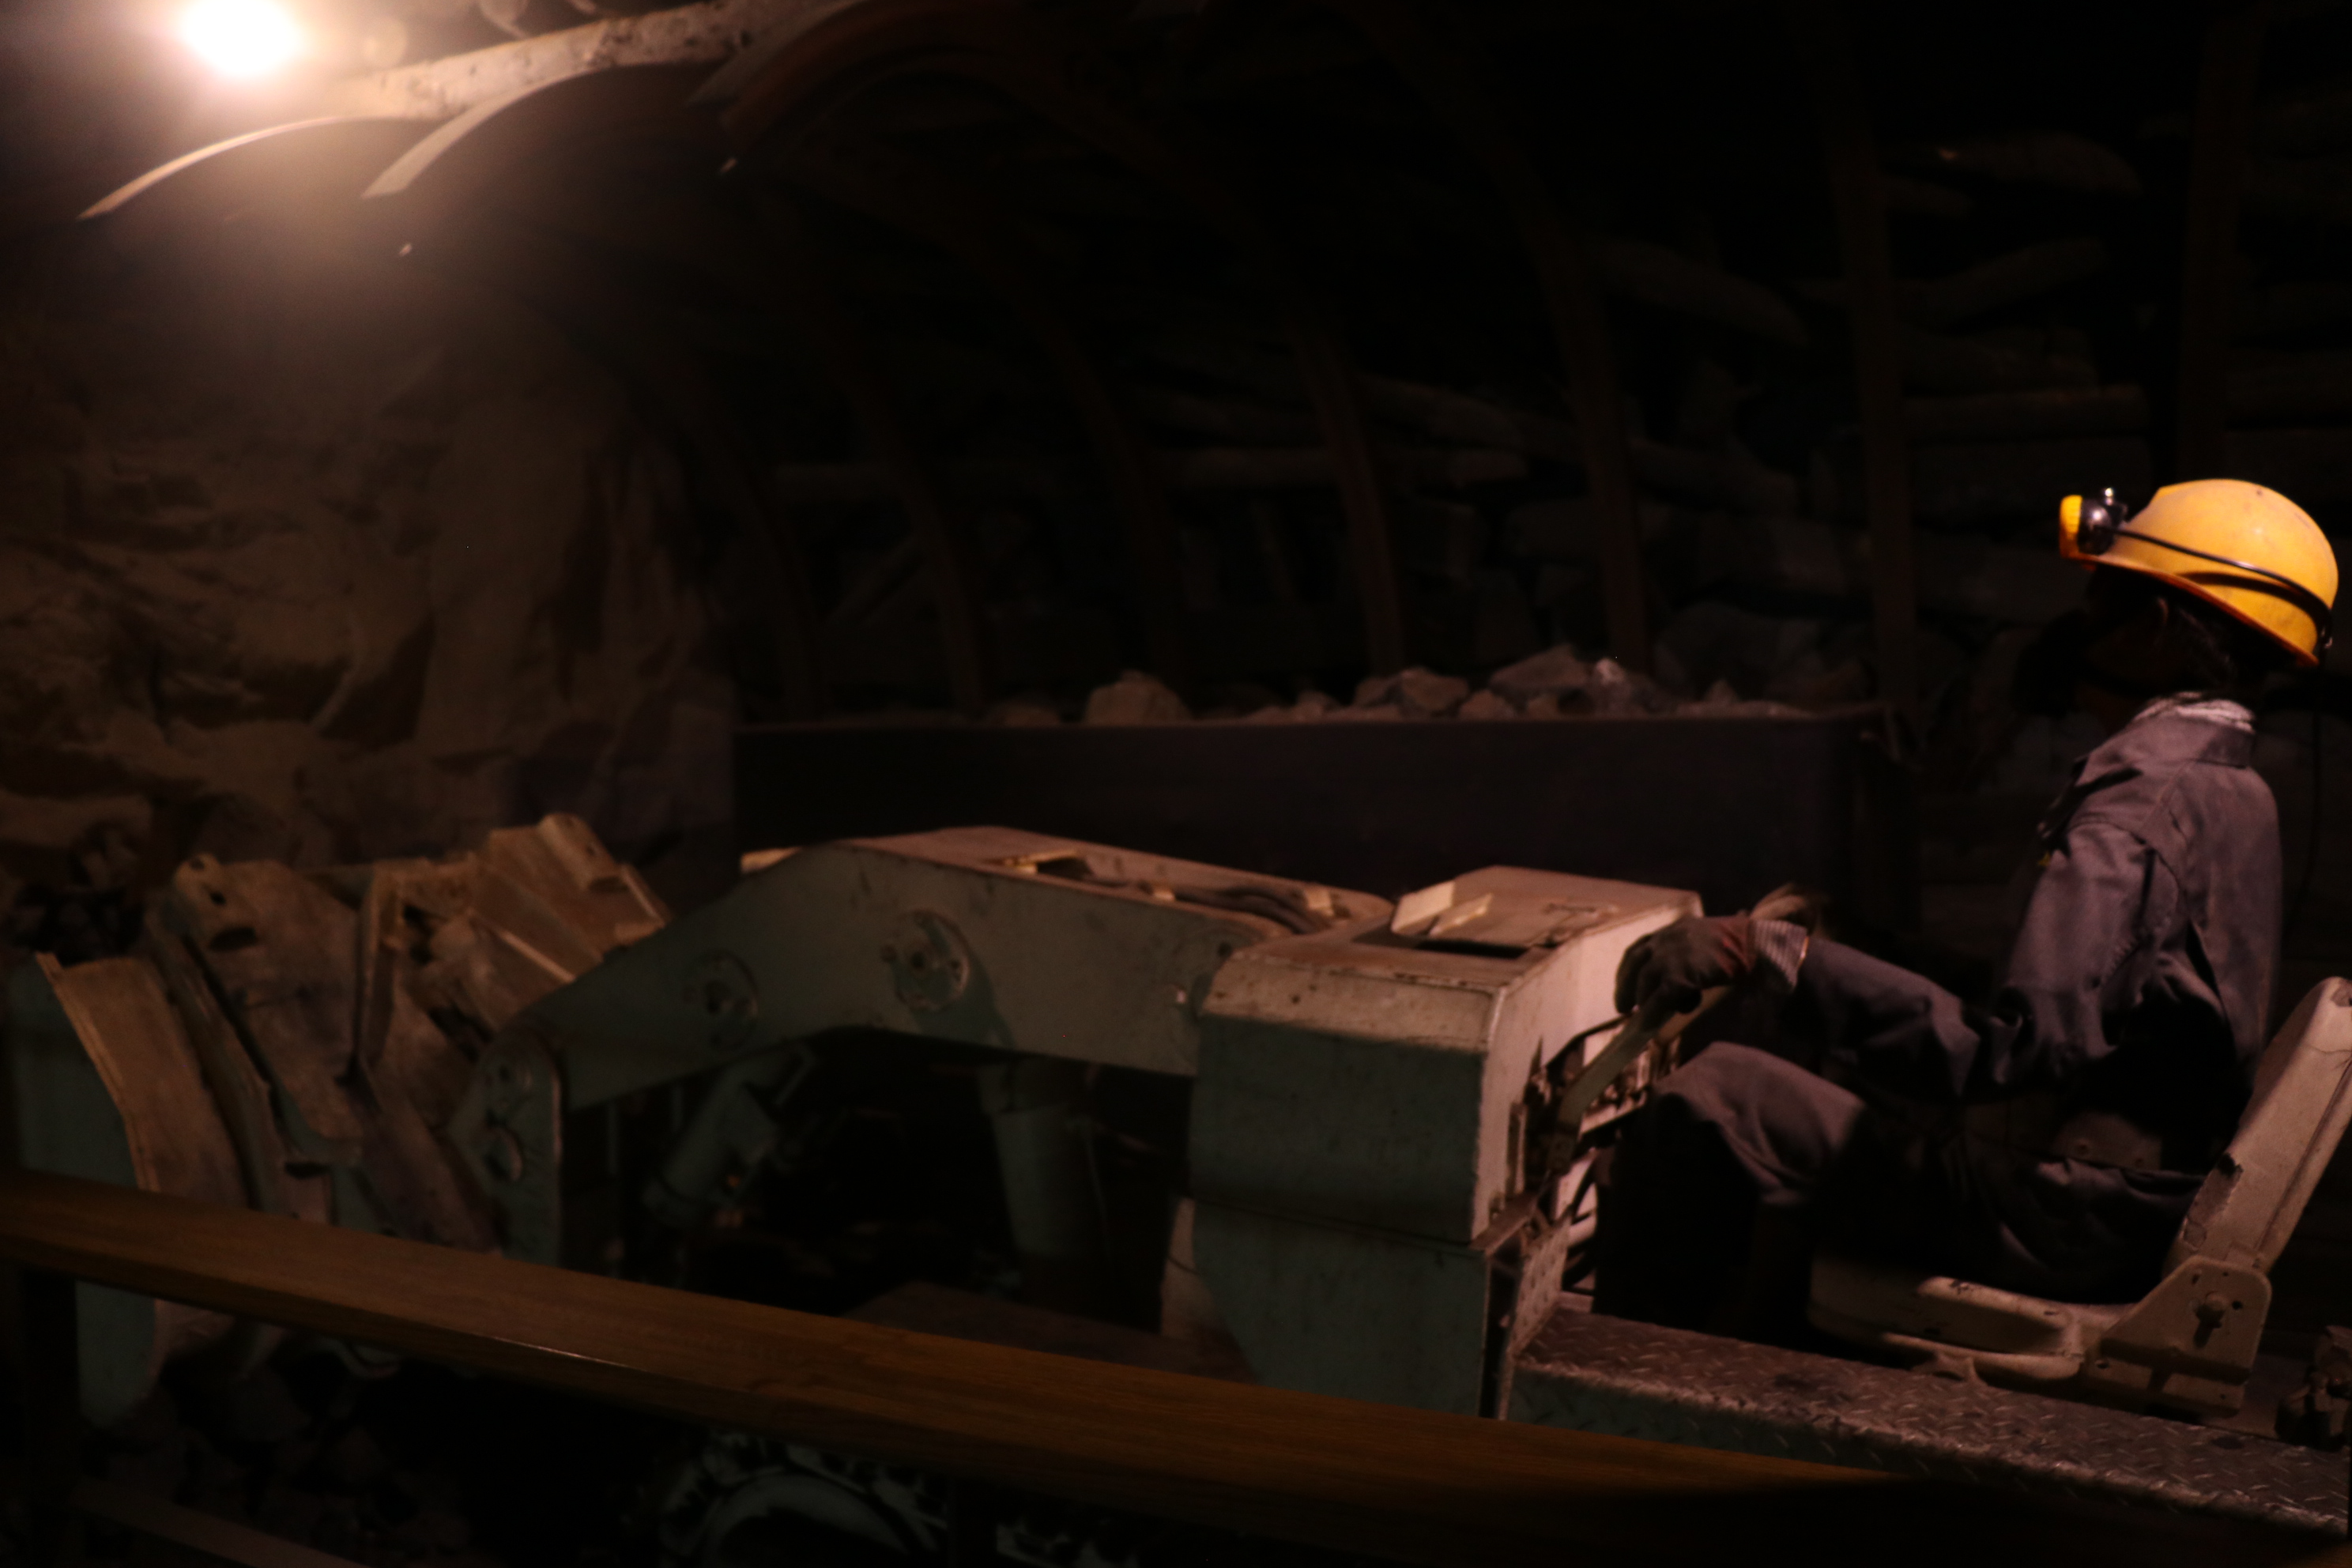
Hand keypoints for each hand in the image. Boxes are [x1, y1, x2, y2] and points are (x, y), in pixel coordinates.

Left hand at [1613, 914, 1755, 1013]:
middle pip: (1634, 962)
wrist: (1754, 944)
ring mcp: (1670, 956)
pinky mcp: (1679, 976)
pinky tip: (1649, 1027)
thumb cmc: (1737, 946)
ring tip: (1642, 1017)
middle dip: (1625, 985)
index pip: (1641, 946)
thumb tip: (1680, 986)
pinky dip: (1651, 1013)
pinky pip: (1659, 998)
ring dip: (1642, 1001)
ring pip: (1645, 982)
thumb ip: (1689, 958)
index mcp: (1672, 930)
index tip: (1625, 980)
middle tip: (1622, 1007)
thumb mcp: (1705, 943)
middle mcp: (1665, 939)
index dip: (1630, 966)